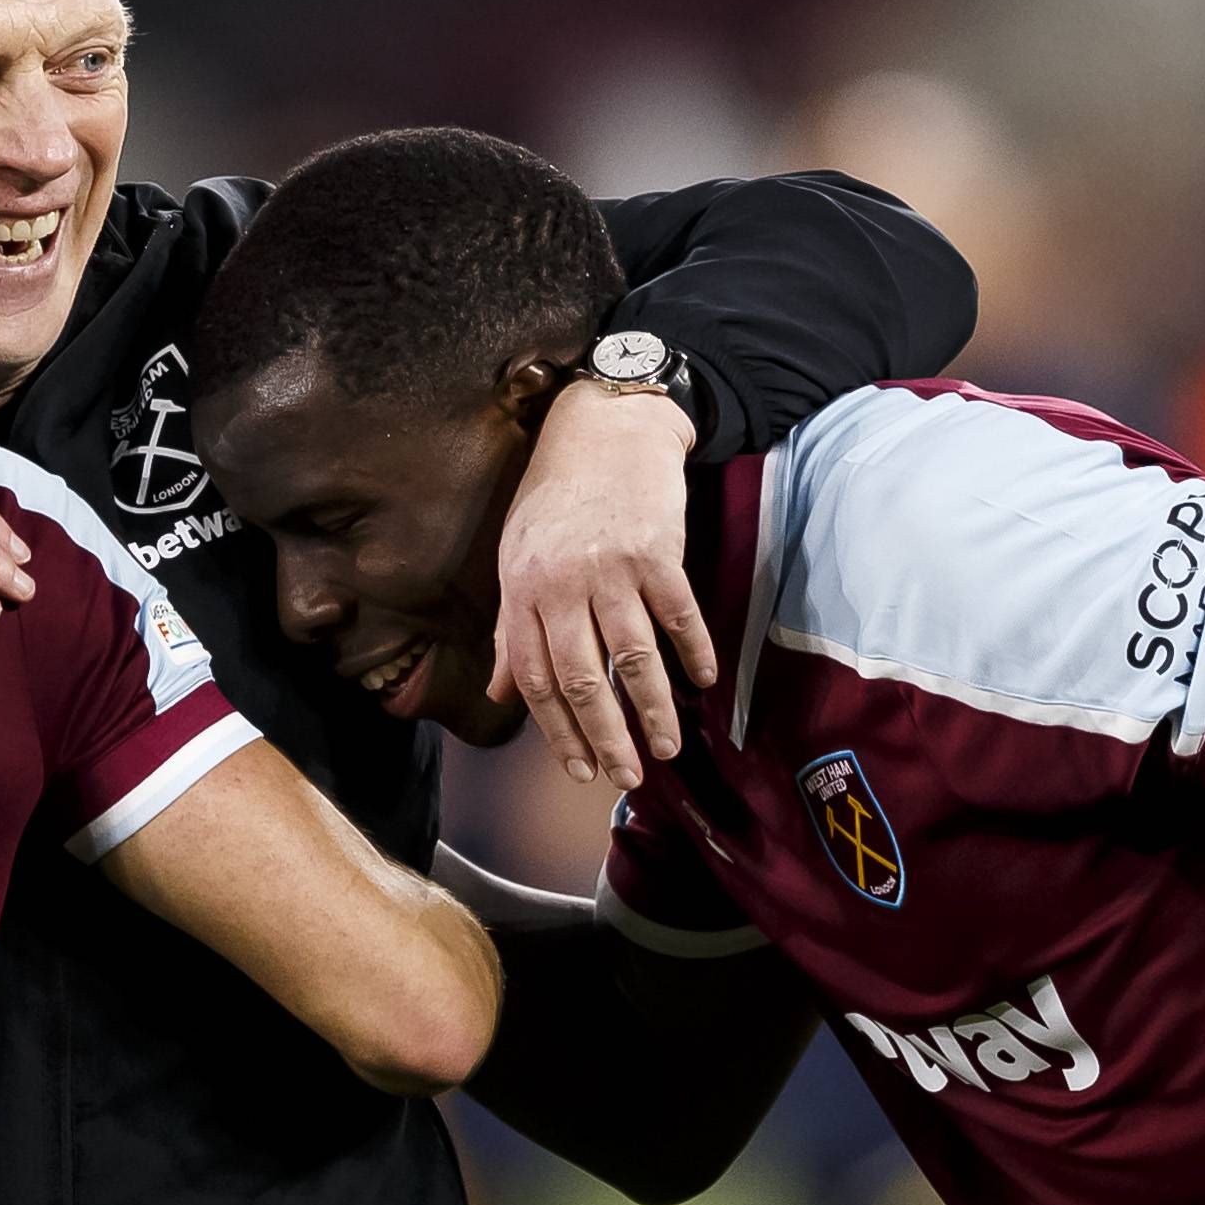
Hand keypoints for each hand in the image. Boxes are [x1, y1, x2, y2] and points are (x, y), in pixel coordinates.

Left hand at [486, 380, 715, 790]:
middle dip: (606, 738)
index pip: (536, 680)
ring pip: (634, 658)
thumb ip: (509, 628)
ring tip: (668, 749)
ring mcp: (611, 568)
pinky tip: (704, 684)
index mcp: (522, 591)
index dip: (558, 732)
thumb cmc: (555, 496)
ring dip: (654, 711)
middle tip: (626, 779)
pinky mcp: (657, 550)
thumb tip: (499, 694)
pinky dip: (694, 654)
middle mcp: (561, 584)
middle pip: (584, 680)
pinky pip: (678, 616)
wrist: (605, 425)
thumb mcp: (515, 558)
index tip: (579, 769)